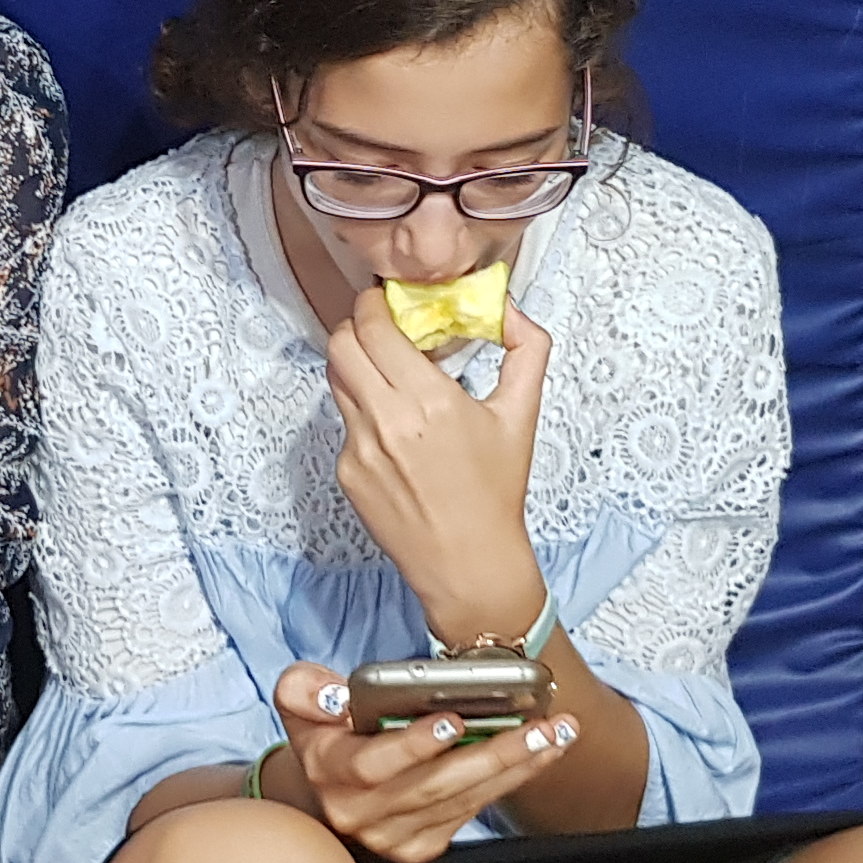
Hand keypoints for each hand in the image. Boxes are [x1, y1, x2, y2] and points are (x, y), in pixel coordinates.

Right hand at [260, 662, 577, 862]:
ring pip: (462, 801)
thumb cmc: (323, 737)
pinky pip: (471, 813)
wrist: (322, 794)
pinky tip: (540, 756)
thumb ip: (306, 689)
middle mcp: (361, 814)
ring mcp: (393, 837)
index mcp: (331, 774)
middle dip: (493, 754)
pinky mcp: (420, 847)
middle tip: (540, 728)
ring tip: (556, 735)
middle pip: (434, 786)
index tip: (452, 721)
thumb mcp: (299, 702)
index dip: (414, 745)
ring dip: (516, 767)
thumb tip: (338, 695)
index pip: (374, 765)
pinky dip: (510, 783)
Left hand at [325, 292, 552, 643]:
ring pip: (336, 380)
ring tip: (387, 375)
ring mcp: (359, 447)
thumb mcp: (521, 414)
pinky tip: (394, 430)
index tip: (385, 300)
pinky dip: (363, 411)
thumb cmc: (496, 492)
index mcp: (430, 400)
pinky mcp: (347, 472)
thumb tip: (508, 309)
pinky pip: (344, 422)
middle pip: (340, 344)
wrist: (468, 562)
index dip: (372, 303)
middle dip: (356, 326)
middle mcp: (387, 420)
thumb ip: (526, 349)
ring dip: (356, 365)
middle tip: (379, 329)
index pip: (373, 327)